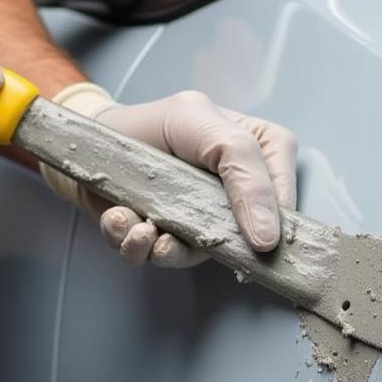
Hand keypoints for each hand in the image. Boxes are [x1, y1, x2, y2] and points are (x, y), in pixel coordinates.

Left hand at [40, 84, 296, 266]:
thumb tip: (268, 238)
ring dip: (161, 248)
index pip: (284, 197)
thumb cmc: (156, 125)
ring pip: (192, 256)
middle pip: (240, 241)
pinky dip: (133, 244)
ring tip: (142, 230)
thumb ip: (243, 168)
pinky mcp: (163, 239)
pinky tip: (121, 220)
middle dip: (203, 241)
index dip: (273, 222)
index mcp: (257, 156)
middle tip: (177, 237)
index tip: (258, 242)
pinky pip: (153, 257)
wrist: (97, 143)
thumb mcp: (204, 125)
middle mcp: (232, 197)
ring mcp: (198, 222)